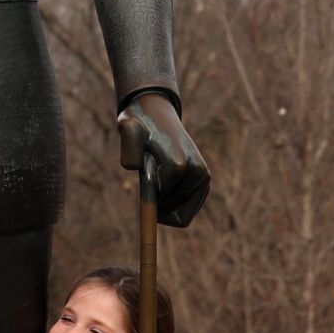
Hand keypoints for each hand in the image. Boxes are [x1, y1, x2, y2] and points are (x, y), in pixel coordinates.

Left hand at [117, 94, 209, 227]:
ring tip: (161, 176)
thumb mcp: (127, 129)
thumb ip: (128, 146)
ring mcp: (204, 178)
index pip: (161, 203)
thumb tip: (132, 166)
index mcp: (179, 165)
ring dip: (166, 204)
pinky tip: (168, 182)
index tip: (146, 173)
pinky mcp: (205, 182)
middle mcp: (199, 172)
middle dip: (159, 202)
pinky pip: (187, 213)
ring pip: (182, 217)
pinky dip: (173, 205)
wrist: (157, 115)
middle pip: (173, 215)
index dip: (148, 196)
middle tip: (154, 173)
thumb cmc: (139, 125)